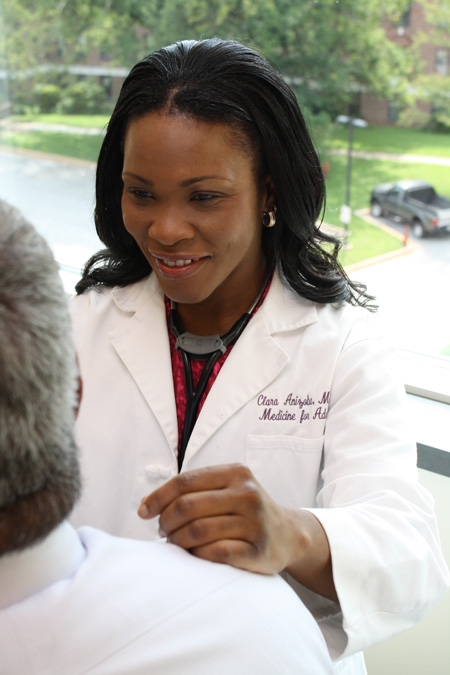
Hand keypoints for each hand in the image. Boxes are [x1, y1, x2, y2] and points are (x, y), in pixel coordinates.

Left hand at [138, 463, 298, 574]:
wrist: (288, 535)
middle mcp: (247, 494)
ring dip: (177, 540)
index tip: (144, 512)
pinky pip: (215, 553)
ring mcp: (254, 522)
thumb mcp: (227, 489)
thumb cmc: (245, 511)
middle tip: (163, 532)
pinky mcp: (257, 550)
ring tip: (176, 543)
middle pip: (187, 506)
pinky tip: (194, 554)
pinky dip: (197, 555)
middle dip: (165, 521)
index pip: (185, 481)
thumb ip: (192, 491)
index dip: (158, 497)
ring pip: (197, 531)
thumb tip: (145, 504)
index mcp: (236, 473)